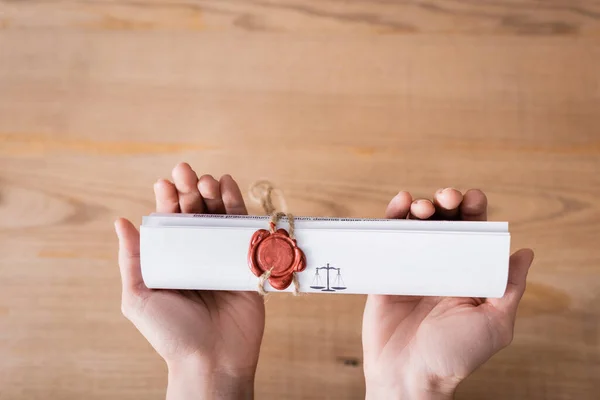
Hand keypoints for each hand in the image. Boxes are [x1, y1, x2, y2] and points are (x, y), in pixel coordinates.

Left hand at [115, 163, 264, 399]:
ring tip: (207, 179)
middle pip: (195, 213)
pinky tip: (230, 187)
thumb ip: (132, 260)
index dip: (167, 200)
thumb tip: (121, 221)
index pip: (168, 221)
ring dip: (214, 193)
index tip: (165, 183)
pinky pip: (244, 230)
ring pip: (219, 216)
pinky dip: (238, 206)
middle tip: (186, 172)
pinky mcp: (247, 262)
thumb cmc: (171, 334)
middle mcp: (196, 254)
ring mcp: (222, 257)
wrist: (211, 360)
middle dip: (190, 190)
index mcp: (171, 260)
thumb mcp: (139, 297)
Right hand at [362, 189, 533, 399]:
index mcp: (468, 276)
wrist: (408, 375)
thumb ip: (509, 289)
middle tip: (447, 197)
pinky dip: (393, 217)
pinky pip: (389, 238)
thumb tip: (525, 253)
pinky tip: (399, 204)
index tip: (474, 198)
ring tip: (423, 205)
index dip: (475, 212)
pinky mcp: (387, 271)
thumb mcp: (494, 324)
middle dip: (448, 203)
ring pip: (417, 225)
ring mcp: (412, 267)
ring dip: (421, 206)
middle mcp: (441, 267)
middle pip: (445, 223)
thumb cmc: (454, 356)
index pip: (474, 235)